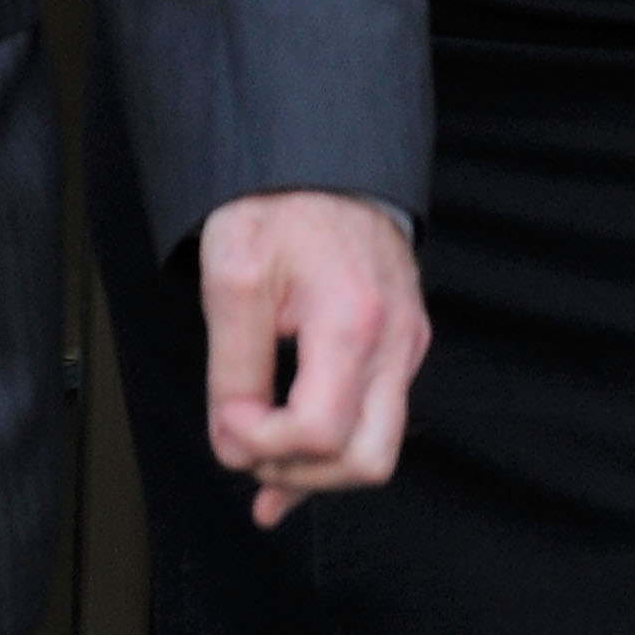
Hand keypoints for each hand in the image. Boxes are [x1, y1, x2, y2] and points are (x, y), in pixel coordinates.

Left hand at [200, 191, 430, 526]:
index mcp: (355, 320)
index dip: (260, 443)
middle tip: (246, 445)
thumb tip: (235, 447)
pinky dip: (330, 449)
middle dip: (297, 473)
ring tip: (258, 456)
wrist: (320, 162)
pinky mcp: (404, 343)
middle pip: (365, 461)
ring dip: (314, 468)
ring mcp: (407, 343)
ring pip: (375, 450)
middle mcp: (396, 338)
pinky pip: (377, 419)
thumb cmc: (276, 207)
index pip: (318, 433)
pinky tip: (284, 463)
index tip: (226, 413)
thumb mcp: (233, 279)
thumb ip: (233, 373)